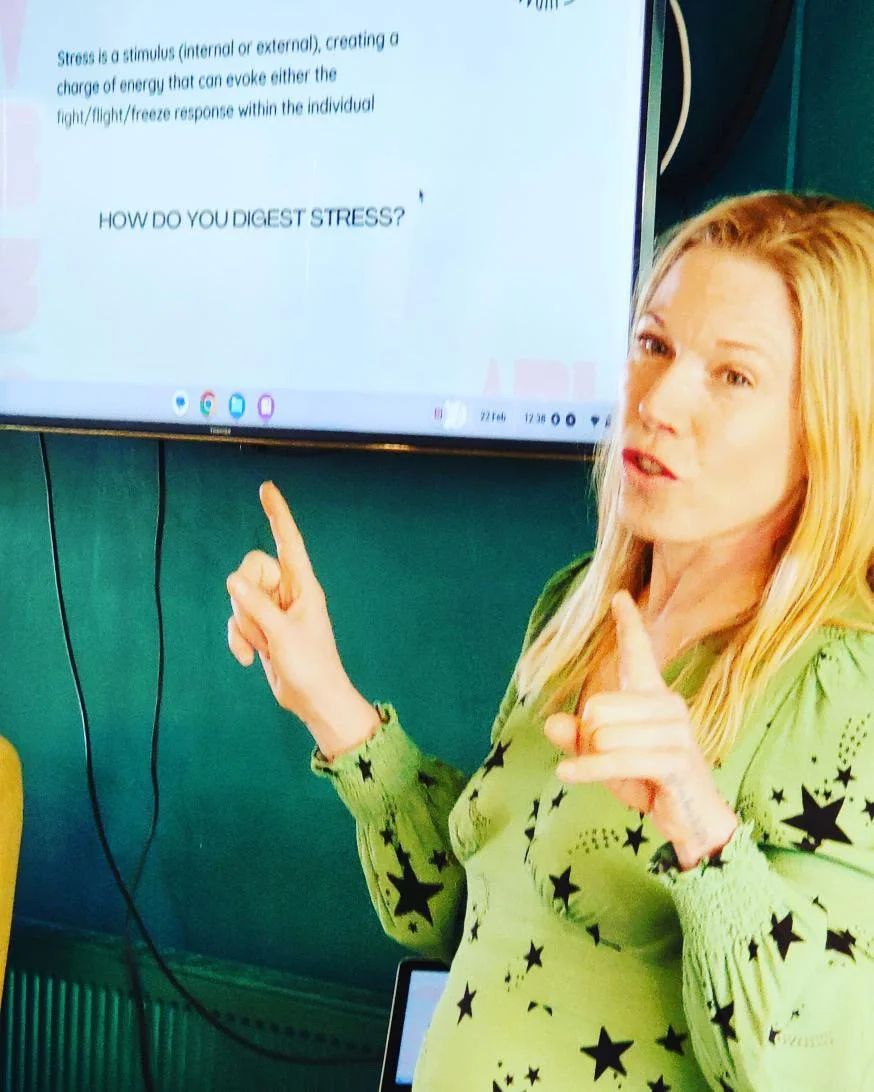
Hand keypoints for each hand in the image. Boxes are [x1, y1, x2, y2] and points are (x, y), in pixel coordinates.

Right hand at [226, 482, 379, 757]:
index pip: (288, 541)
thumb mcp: (282, 635)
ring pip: (239, 597)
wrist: (313, 699)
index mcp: (303, 586)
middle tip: (261, 626)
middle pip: (251, 570)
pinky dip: (239, 639)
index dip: (278, 515)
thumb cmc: (310, 666)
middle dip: (245, 597)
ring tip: (264, 647)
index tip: (267, 489)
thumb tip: (231, 579)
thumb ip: (256, 606)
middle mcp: (288, 592)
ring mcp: (273, 610)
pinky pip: (237, 621)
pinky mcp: (262, 628)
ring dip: (244, 626)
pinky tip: (250, 659)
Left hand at [544, 591, 737, 869]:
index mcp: (653, 696)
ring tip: (615, 773)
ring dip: (593, 759)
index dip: (628, 624)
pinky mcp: (675, 759)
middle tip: (608, 760)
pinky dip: (586, 770)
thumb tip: (551, 724)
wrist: (689, 819)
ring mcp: (676, 730)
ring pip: (602, 734)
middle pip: (596, 707)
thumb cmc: (648, 781)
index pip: (639, 652)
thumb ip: (578, 739)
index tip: (619, 596)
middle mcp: (668, 704)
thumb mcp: (605, 758)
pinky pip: (614, 758)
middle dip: (588, 739)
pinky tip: (566, 774)